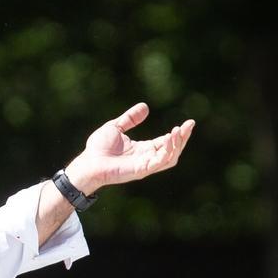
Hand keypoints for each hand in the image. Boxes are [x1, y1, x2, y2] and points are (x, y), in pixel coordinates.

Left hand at [64, 103, 194, 194]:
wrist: (88, 162)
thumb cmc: (98, 148)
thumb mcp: (116, 127)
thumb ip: (130, 118)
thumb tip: (145, 107)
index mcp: (143, 149)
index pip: (165, 142)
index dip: (177, 134)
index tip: (187, 123)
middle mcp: (146, 158)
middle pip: (172, 150)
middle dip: (182, 138)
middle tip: (190, 125)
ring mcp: (145, 165)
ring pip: (170, 157)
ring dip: (178, 144)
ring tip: (181, 130)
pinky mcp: (141, 170)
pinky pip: (160, 162)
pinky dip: (168, 151)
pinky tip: (170, 138)